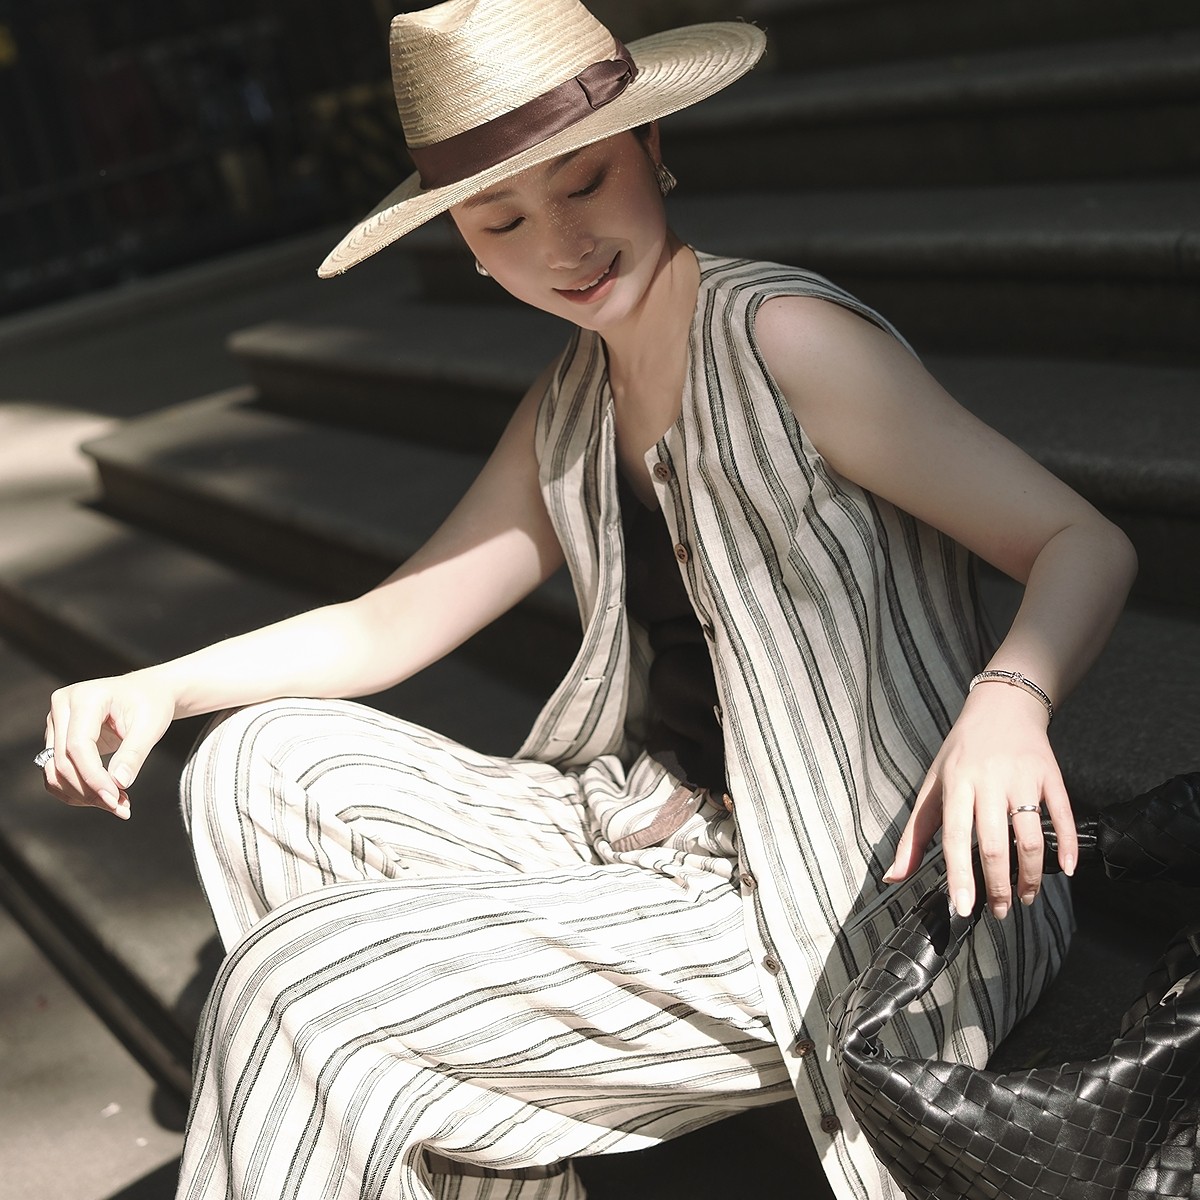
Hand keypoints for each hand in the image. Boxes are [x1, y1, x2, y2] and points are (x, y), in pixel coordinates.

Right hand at [40, 673, 175, 818]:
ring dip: (82, 795)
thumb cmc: (150, 703)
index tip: (115, 798)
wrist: (146, 693)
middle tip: (121, 808)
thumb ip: (134, 754)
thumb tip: (119, 784)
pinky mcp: (57, 738)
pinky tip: (103, 798)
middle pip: (63, 761)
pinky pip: (57, 772)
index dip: (94, 776)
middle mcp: (62, 707)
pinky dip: (77, 790)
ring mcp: (55, 722)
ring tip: (116, 805)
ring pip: (55, 771)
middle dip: (91, 790)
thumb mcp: (151, 725)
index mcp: (85, 697)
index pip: (78, 745)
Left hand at [883, 683, 1077, 918]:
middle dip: (997, 886)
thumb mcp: (932, 784)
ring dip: (1030, 874)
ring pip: (1030, 836)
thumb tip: (893, 875)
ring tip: (1025, 896)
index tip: (963, 907)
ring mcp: (1022, 778)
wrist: (1002, 706)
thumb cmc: (962, 751)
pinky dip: (1066, 845)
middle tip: (1000, 911)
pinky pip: (1063, 815)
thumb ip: (914, 833)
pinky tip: (1065, 870)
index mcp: (956, 784)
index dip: (959, 875)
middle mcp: (988, 781)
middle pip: (994, 844)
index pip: (954, 836)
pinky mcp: (1050, 775)